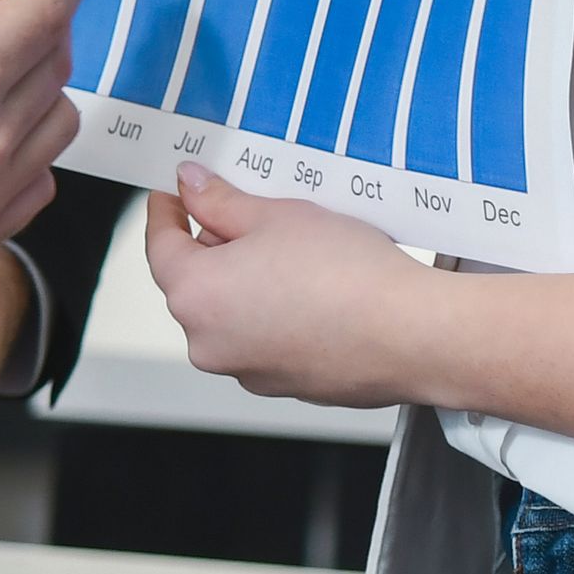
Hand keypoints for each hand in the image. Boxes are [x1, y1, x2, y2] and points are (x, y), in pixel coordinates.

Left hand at [147, 168, 446, 409]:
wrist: (413, 335)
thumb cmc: (348, 275)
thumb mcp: (278, 216)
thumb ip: (222, 202)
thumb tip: (192, 187)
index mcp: (193, 295)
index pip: (159, 247)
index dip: (165, 214)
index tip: (172, 195)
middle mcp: (207, 342)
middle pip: (196, 283)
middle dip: (216, 248)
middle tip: (249, 215)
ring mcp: (244, 369)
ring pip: (232, 314)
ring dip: (250, 284)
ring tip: (295, 254)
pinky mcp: (283, 385)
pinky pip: (266, 339)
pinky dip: (277, 315)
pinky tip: (315, 293)